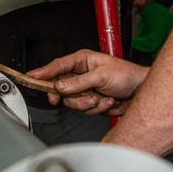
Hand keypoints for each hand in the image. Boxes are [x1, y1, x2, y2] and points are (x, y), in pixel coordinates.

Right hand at [26, 49, 147, 114]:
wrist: (141, 91)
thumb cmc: (127, 75)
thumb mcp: (102, 76)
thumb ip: (79, 82)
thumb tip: (60, 86)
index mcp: (82, 61)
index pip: (57, 66)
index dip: (43, 73)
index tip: (31, 77)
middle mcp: (81, 75)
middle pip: (61, 88)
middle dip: (74, 95)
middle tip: (82, 97)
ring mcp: (85, 89)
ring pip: (72, 102)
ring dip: (88, 103)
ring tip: (101, 97)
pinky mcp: (91, 102)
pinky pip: (84, 110)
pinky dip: (97, 108)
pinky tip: (108, 101)